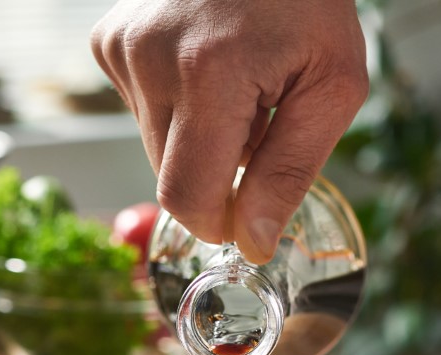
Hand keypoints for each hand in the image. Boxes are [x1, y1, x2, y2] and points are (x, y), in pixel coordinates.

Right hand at [92, 0, 367, 262]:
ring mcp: (122, 45)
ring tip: (236, 86)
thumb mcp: (333, 87)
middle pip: (170, 179)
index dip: (221, 221)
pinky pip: (142, 112)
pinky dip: (178, 109)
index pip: (187, 197)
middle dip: (218, 174)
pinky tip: (207, 67)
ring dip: (199, 143)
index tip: (253, 212)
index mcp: (210, 71)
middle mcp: (151, 56)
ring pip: (155, 150)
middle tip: (261, 121)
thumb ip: (290, 172)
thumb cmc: (309, 3)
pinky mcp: (108, 41)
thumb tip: (251, 244)